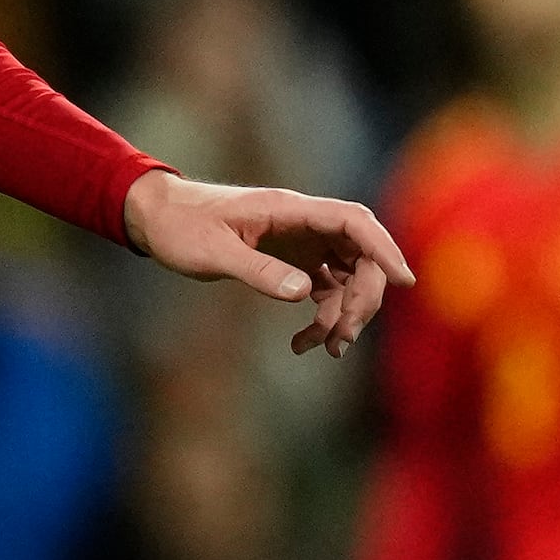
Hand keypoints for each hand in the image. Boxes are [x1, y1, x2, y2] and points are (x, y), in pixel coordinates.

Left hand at [124, 167, 412, 355]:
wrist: (157, 218)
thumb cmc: (180, 228)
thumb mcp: (213, 253)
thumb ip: (258, 271)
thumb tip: (305, 293)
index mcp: (290, 210)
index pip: (353, 222)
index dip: (383, 249)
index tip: (403, 281)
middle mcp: (303, 224)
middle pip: (360, 256)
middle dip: (362, 299)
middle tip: (342, 338)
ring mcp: (301, 242)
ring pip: (346, 277)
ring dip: (345, 314)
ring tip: (324, 349)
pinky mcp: (292, 261)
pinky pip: (324, 290)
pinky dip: (323, 317)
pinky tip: (303, 344)